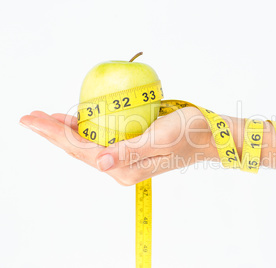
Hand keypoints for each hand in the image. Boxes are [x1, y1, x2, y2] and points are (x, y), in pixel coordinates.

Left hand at [19, 107, 215, 185]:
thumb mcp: (161, 139)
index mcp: (127, 167)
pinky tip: (75, 120)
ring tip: (45, 118)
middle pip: (79, 150)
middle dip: (53, 134)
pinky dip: (84, 130)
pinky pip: (100, 141)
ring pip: (87, 146)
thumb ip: (130, 151)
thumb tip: (100, 163)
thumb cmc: (190, 133)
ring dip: (65, 131)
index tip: (35, 119)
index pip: (83, 150)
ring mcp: (126, 158)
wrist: (209, 135)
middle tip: (29, 117)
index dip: (56, 134)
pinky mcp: (131, 149)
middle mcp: (122, 166)